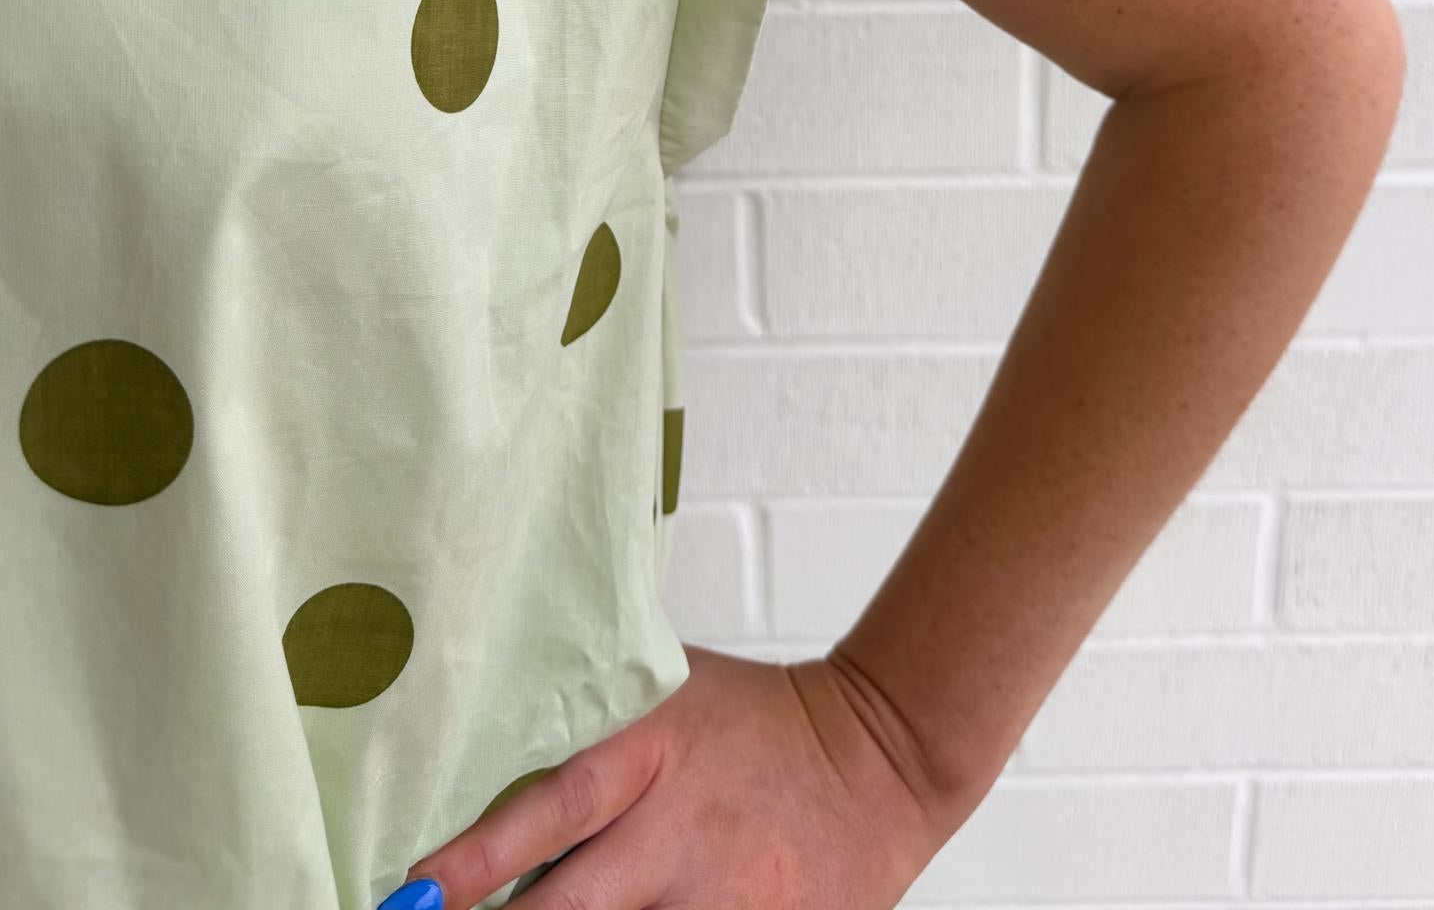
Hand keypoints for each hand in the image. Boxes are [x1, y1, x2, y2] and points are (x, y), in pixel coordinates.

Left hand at [381, 643, 959, 909]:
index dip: (477, 858)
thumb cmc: (756, 719)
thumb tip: (477, 701)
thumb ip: (588, 702)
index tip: (411, 892)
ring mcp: (719, 900)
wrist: (879, 760)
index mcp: (651, 753)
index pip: (550, 810)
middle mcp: (677, 833)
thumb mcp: (668, 687)